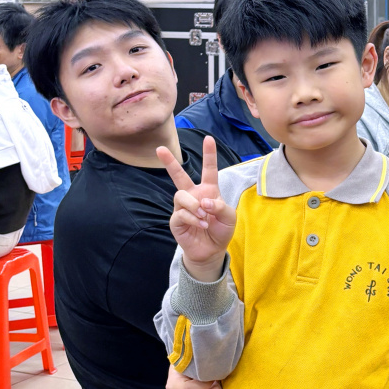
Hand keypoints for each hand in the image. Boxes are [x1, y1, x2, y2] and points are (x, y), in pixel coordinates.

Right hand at [157, 135, 236, 277]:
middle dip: (169, 162)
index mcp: (208, 190)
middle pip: (179, 175)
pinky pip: (180, 213)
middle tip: (160, 149)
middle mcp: (193, 195)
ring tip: (203, 216)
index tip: (209, 139)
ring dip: (194, 205)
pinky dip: (192, 218)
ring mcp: (183, 207)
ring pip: (180, 195)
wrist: (212, 250)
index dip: (209, 154)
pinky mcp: (176, 220)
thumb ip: (220, 206)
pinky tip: (200, 224)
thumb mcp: (229, 217)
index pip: (209, 169)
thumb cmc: (221, 230)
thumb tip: (204, 201)